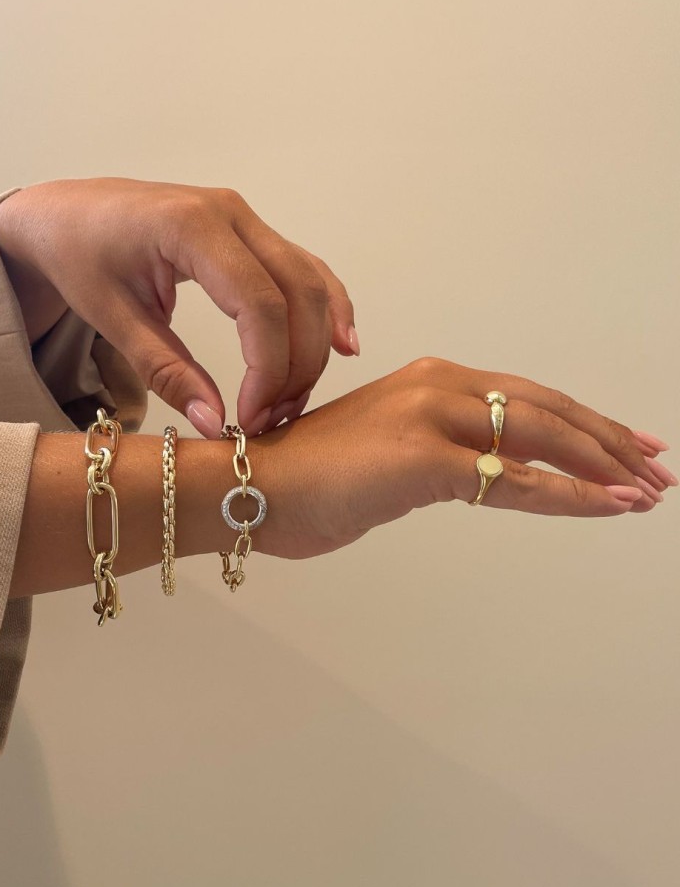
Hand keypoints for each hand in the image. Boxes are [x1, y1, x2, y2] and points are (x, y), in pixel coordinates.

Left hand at [0, 177, 357, 436]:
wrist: (69, 211)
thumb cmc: (80, 255)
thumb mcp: (112, 318)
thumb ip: (166, 370)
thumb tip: (215, 422)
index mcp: (191, 226)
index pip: (260, 303)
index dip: (267, 368)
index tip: (250, 418)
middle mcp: (231, 214)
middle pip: (299, 293)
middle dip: (297, 364)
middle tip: (272, 419)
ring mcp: (247, 219)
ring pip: (311, 282)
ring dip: (313, 346)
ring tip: (292, 401)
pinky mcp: (252, 233)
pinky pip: (304, 270)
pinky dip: (327, 309)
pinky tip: (343, 345)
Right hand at [248, 357, 675, 559]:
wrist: (247, 485)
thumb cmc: (306, 479)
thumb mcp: (387, 455)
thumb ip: (437, 454)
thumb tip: (479, 475)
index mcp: (430, 380)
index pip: (525, 397)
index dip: (581, 422)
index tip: (622, 445)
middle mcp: (437, 384)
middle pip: (545, 409)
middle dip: (607, 440)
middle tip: (654, 464)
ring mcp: (431, 416)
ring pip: (540, 436)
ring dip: (601, 467)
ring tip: (645, 489)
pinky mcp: (424, 458)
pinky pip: (514, 480)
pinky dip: (570, 496)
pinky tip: (609, 506)